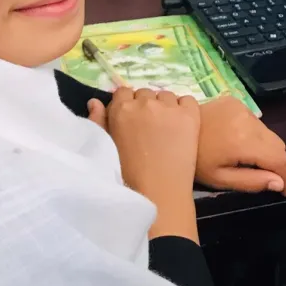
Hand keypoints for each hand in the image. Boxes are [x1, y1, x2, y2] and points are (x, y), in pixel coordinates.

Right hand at [90, 88, 200, 203]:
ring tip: (165, 127)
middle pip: (145, 93)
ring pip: (166, 95)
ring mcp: (169, 107)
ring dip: (164, 106)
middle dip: (145, 105)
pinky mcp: (190, 114)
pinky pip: (187, 100)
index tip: (130, 120)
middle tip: (148, 127)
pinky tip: (181, 125)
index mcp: (121, 109)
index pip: (122, 92)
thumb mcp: (106, 146)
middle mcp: (145, 102)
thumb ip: (99, 121)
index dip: (126, 105)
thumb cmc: (127, 174)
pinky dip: (184, 108)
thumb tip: (94, 101)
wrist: (158, 192)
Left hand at [194, 96, 285, 194]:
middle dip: (277, 164)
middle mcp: (249, 120)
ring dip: (267, 149)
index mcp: (244, 141)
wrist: (168, 132)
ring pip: (269, 133)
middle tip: (268, 179)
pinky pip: (256, 122)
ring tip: (252, 162)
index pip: (279, 159)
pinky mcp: (236, 102)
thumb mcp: (220, 179)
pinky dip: (256, 135)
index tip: (285, 191)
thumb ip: (252, 181)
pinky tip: (240, 143)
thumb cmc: (194, 162)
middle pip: (278, 145)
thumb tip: (279, 184)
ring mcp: (242, 108)